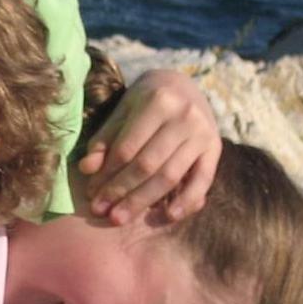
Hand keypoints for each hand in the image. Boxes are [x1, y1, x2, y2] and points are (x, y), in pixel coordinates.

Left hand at [77, 68, 220, 223]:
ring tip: (120, 217)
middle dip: (121, 191)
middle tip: (101, 211)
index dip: (107, 174)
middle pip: (148, 165)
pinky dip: (187, 200)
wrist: (181, 85)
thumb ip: (104, 141)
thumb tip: (86, 169)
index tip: (91, 194)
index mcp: (157, 102)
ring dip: (143, 201)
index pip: (126, 148)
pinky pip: (203, 180)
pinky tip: (169, 216)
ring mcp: (203, 132)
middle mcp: (184, 116)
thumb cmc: (143, 102)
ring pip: (170, 176)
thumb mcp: (121, 113)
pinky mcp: (215, 147)